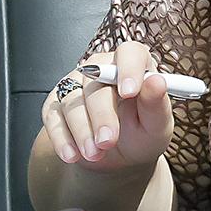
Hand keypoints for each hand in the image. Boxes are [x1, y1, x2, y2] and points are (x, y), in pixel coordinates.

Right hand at [40, 41, 177, 173]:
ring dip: (81, 131)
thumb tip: (156, 82)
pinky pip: (52, 116)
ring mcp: (75, 85)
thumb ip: (157, 105)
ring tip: (94, 154)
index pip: (128, 53)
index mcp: (132, 66)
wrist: (120, 158)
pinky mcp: (55, 105)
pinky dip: (61, 138)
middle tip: (107, 141)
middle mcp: (101, 69)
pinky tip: (71, 154)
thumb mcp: (157, 127)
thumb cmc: (142, 135)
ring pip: (72, 101)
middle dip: (101, 115)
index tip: (129, 93)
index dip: (128, 69)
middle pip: (95, 82)